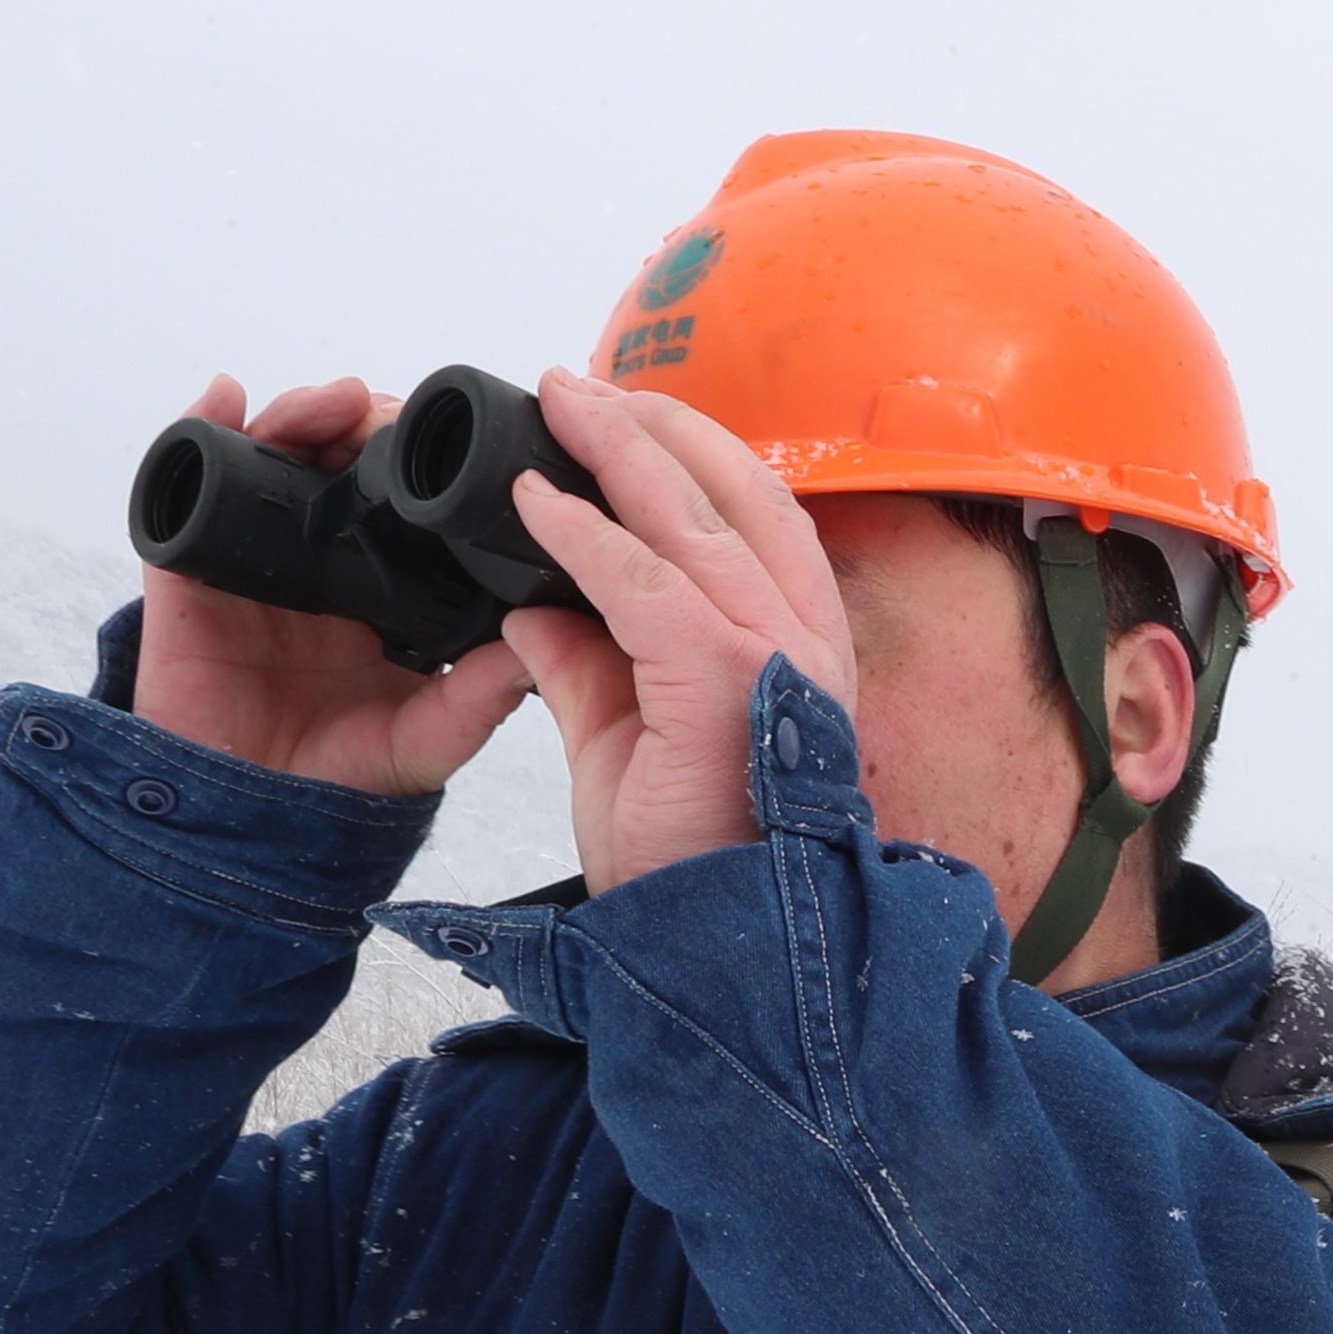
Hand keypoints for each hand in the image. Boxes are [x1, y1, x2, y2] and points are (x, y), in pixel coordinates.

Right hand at [123, 375, 534, 797]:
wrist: (242, 820)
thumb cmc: (333, 778)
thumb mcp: (422, 742)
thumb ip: (474, 699)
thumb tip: (531, 645)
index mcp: (377, 589)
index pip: (400, 502)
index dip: (419, 461)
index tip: (449, 440)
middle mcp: (317, 563)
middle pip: (338, 463)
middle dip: (363, 424)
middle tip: (387, 415)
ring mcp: (252, 560)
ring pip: (273, 458)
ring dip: (303, 415)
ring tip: (334, 404)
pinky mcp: (187, 569)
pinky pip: (183, 486)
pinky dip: (199, 428)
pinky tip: (225, 398)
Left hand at [496, 368, 861, 894]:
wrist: (715, 946)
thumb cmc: (687, 860)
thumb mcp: (626, 744)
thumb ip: (589, 667)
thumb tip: (530, 609)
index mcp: (797, 648)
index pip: (754, 518)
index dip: (688, 458)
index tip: (615, 422)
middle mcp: (803, 639)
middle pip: (738, 490)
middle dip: (653, 426)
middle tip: (576, 387)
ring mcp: (772, 656)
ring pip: (695, 516)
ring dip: (617, 451)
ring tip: (556, 404)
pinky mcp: (722, 679)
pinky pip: (644, 582)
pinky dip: (584, 536)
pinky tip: (536, 505)